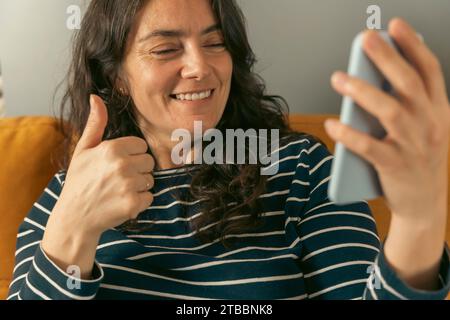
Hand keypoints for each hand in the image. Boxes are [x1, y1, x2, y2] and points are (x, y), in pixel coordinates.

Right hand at [54, 94, 154, 234]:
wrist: (74, 217)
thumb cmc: (79, 181)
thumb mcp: (83, 150)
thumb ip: (95, 123)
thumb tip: (96, 97)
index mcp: (112, 148)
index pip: (141, 146)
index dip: (131, 155)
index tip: (116, 164)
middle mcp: (122, 164)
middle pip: (149, 162)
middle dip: (137, 170)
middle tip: (117, 179)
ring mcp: (129, 185)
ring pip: (150, 180)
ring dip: (138, 187)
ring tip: (118, 191)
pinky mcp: (133, 203)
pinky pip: (149, 197)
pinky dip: (139, 202)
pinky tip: (122, 202)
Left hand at [325, 18, 449, 221]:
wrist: (424, 205)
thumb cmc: (418, 161)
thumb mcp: (423, 129)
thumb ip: (406, 104)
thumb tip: (372, 78)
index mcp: (438, 111)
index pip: (429, 71)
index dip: (412, 46)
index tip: (395, 25)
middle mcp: (430, 125)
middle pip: (408, 84)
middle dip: (387, 58)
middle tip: (365, 39)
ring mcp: (414, 146)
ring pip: (389, 111)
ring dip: (362, 92)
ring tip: (338, 78)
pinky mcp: (395, 167)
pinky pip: (368, 147)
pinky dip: (349, 134)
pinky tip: (332, 123)